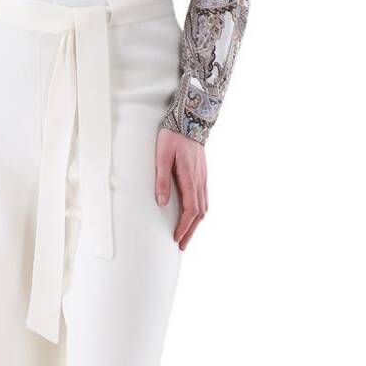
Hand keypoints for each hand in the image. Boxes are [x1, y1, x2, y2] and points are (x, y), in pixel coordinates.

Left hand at [154, 127, 206, 249]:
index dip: (184, 227)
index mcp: (191, 178)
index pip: (191, 210)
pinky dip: (199, 213)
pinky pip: (204, 199)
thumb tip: (162, 202)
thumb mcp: (162, 156)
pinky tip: (193, 217)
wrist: (190, 119)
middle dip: (191, 231)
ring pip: (204, 207)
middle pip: (200, 213)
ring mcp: (203, 178)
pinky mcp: (202, 175)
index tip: (176, 238)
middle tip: (181, 245)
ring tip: (186, 235)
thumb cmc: (173, 136)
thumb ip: (162, 179)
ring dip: (196, 224)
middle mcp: (200, 181)